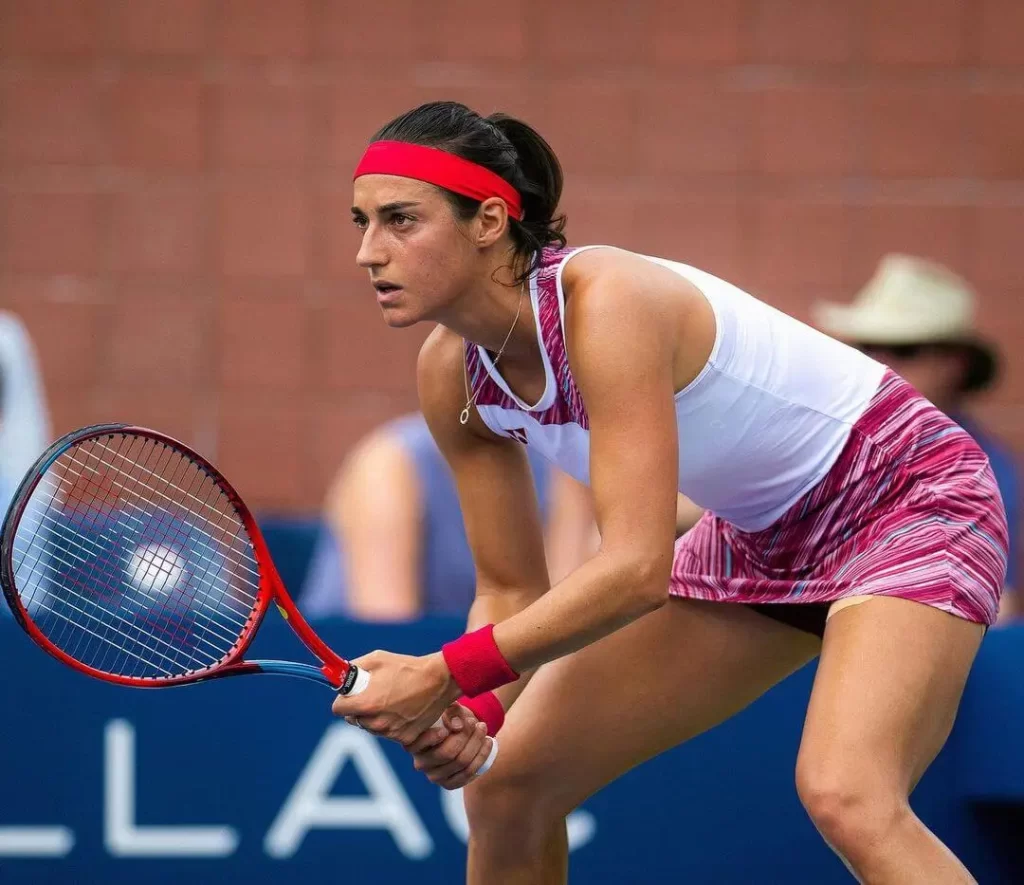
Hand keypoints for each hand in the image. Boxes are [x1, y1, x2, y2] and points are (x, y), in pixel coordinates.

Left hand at [331, 650, 459, 744]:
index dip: (342, 700)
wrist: (439, 680)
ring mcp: (391, 732)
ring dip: (374, 717)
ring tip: (390, 700)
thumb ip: (355, 668)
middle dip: (359, 708)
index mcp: (366, 703)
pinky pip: (389, 733)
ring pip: (371, 727)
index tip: (349, 695)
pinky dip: (392, 724)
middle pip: (354, 719)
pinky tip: (402, 709)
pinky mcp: (405, 738)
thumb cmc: (407, 667)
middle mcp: (376, 722)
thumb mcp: (377, 659)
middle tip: (373, 695)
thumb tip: (341, 674)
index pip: (338, 709)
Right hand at [404, 704, 494, 789]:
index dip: (432, 737)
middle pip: (446, 753)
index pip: (417, 744)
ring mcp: (434, 776)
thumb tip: (457, 726)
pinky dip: (481, 756)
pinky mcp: (449, 784)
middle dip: (465, 736)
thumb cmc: (450, 717)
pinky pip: (469, 773)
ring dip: (476, 744)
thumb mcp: (449, 709)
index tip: (448, 728)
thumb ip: (451, 713)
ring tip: (483, 727)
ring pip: (461, 762)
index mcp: (412, 744)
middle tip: (475, 722)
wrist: (460, 731)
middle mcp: (420, 763)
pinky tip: (488, 742)